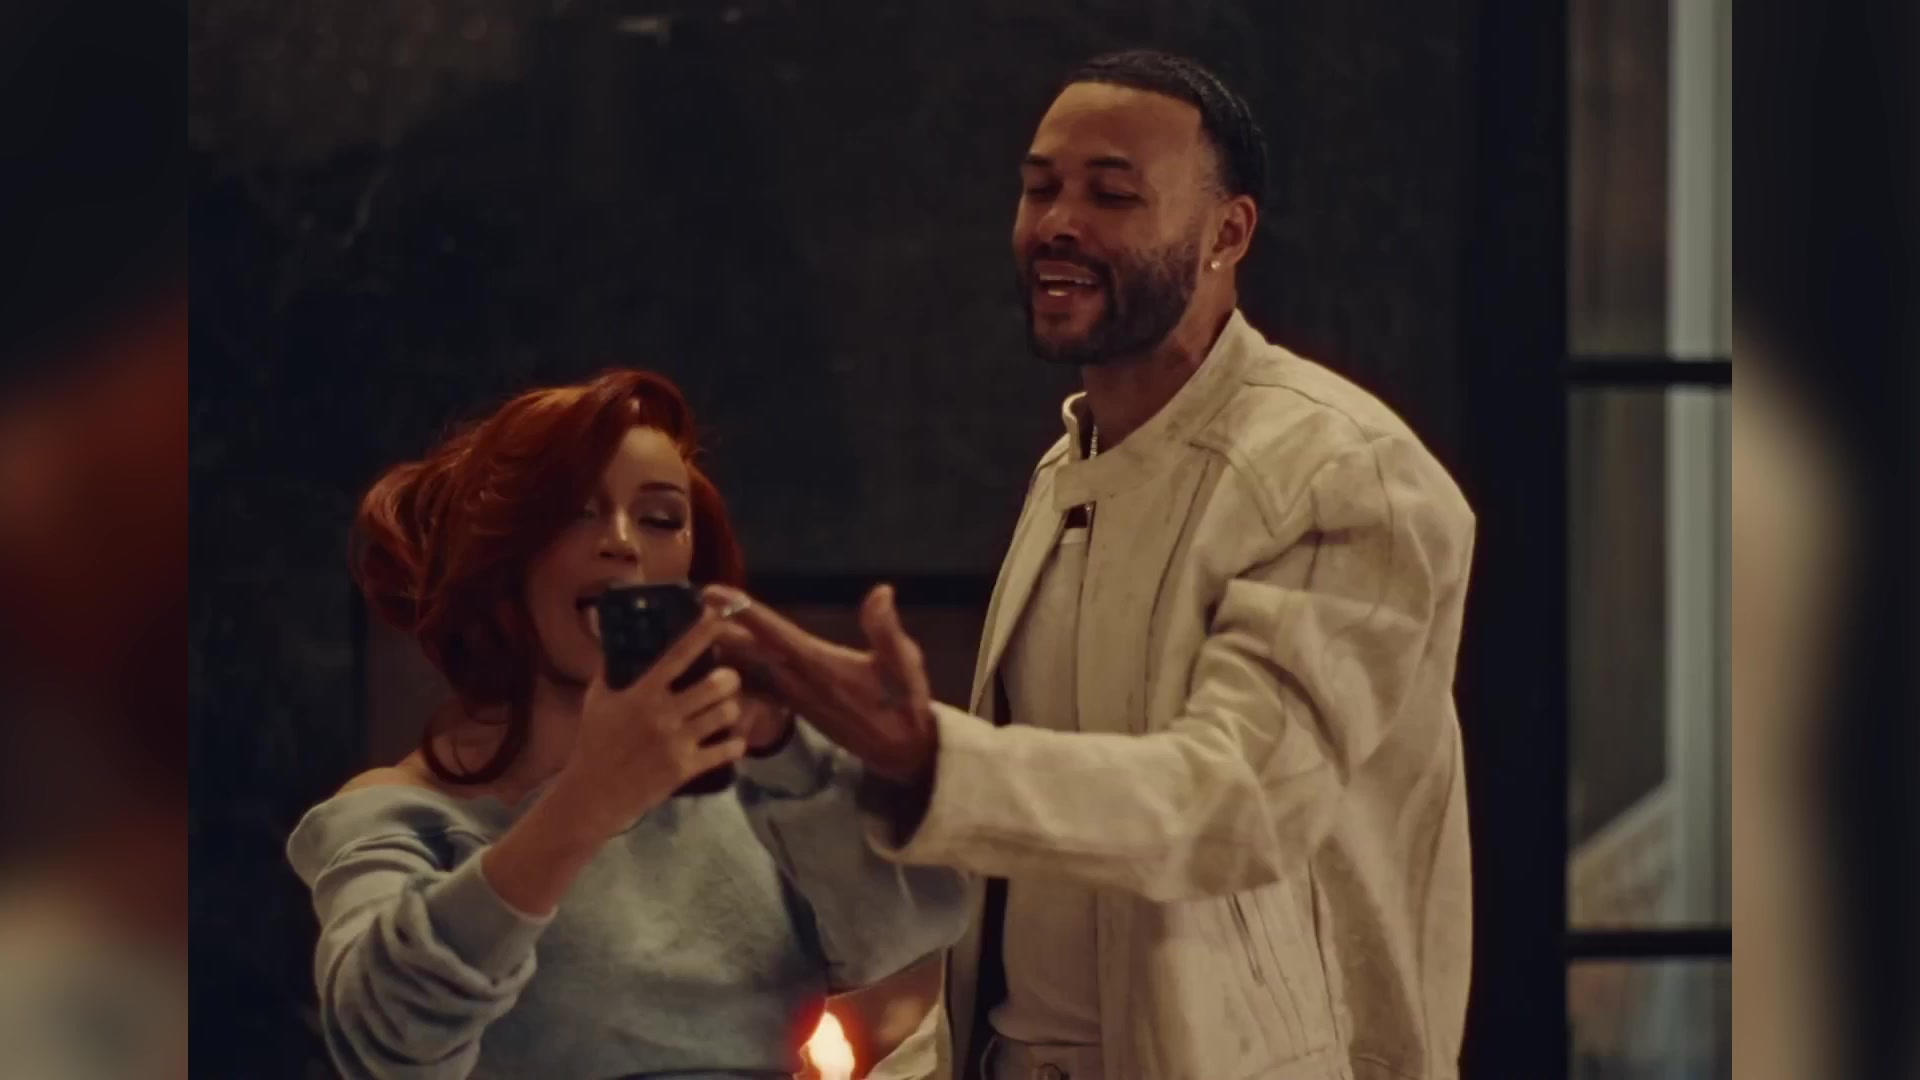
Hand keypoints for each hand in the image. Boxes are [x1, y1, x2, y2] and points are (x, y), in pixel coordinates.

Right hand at [553, 610, 747, 838]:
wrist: (594, 792)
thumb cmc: (595, 741)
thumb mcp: (598, 699)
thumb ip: (610, 666)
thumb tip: (610, 633)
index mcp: (643, 693)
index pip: (678, 655)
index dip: (702, 633)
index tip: (719, 617)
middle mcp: (663, 714)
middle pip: (716, 685)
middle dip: (730, 678)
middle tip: (729, 679)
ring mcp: (677, 742)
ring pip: (725, 714)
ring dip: (732, 709)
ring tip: (729, 708)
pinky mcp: (686, 768)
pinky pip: (726, 751)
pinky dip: (735, 744)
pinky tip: (733, 741)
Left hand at [705, 583, 936, 783]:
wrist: (901, 752)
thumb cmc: (903, 705)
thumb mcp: (904, 665)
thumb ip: (886, 630)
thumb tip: (881, 591)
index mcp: (819, 666)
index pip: (773, 634)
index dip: (742, 612)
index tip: (711, 593)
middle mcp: (798, 683)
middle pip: (748, 652)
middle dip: (721, 627)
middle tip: (695, 603)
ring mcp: (794, 697)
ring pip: (749, 671)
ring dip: (727, 648)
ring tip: (703, 625)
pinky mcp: (796, 706)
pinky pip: (758, 686)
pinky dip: (741, 670)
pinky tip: (727, 660)